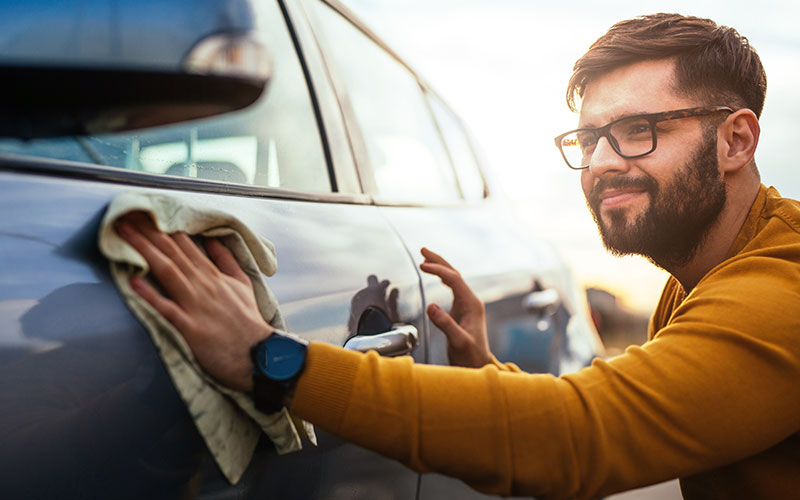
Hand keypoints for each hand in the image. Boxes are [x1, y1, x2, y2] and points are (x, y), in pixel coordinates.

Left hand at [115, 212, 271, 391]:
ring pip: (167, 272)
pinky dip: (150, 295)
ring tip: (124, 235)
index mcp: (214, 275)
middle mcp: (203, 286)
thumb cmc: (248, 322)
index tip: (146, 213)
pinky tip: (133, 282)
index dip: (164, 227)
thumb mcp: (243, 284)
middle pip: (172, 253)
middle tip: (126, 214)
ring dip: (144, 251)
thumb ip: (226, 260)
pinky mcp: (190, 328)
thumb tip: (213, 240)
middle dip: (148, 232)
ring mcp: (196, 306)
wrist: (258, 354)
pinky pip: (167, 308)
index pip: (185, 245)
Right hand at [419, 248, 490, 367]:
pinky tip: (434, 274)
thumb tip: (431, 306)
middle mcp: (471, 301)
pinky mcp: (461, 310)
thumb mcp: (457, 341)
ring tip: (425, 257)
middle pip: (454, 274)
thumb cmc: (469, 356)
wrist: (477, 366)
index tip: (422, 265)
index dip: (438, 270)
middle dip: (439, 261)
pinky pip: (451, 287)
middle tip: (422, 249)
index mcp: (472, 304)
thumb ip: (445, 324)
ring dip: (440, 267)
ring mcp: (466, 305)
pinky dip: (441, 277)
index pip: (454, 279)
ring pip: (453, 279)